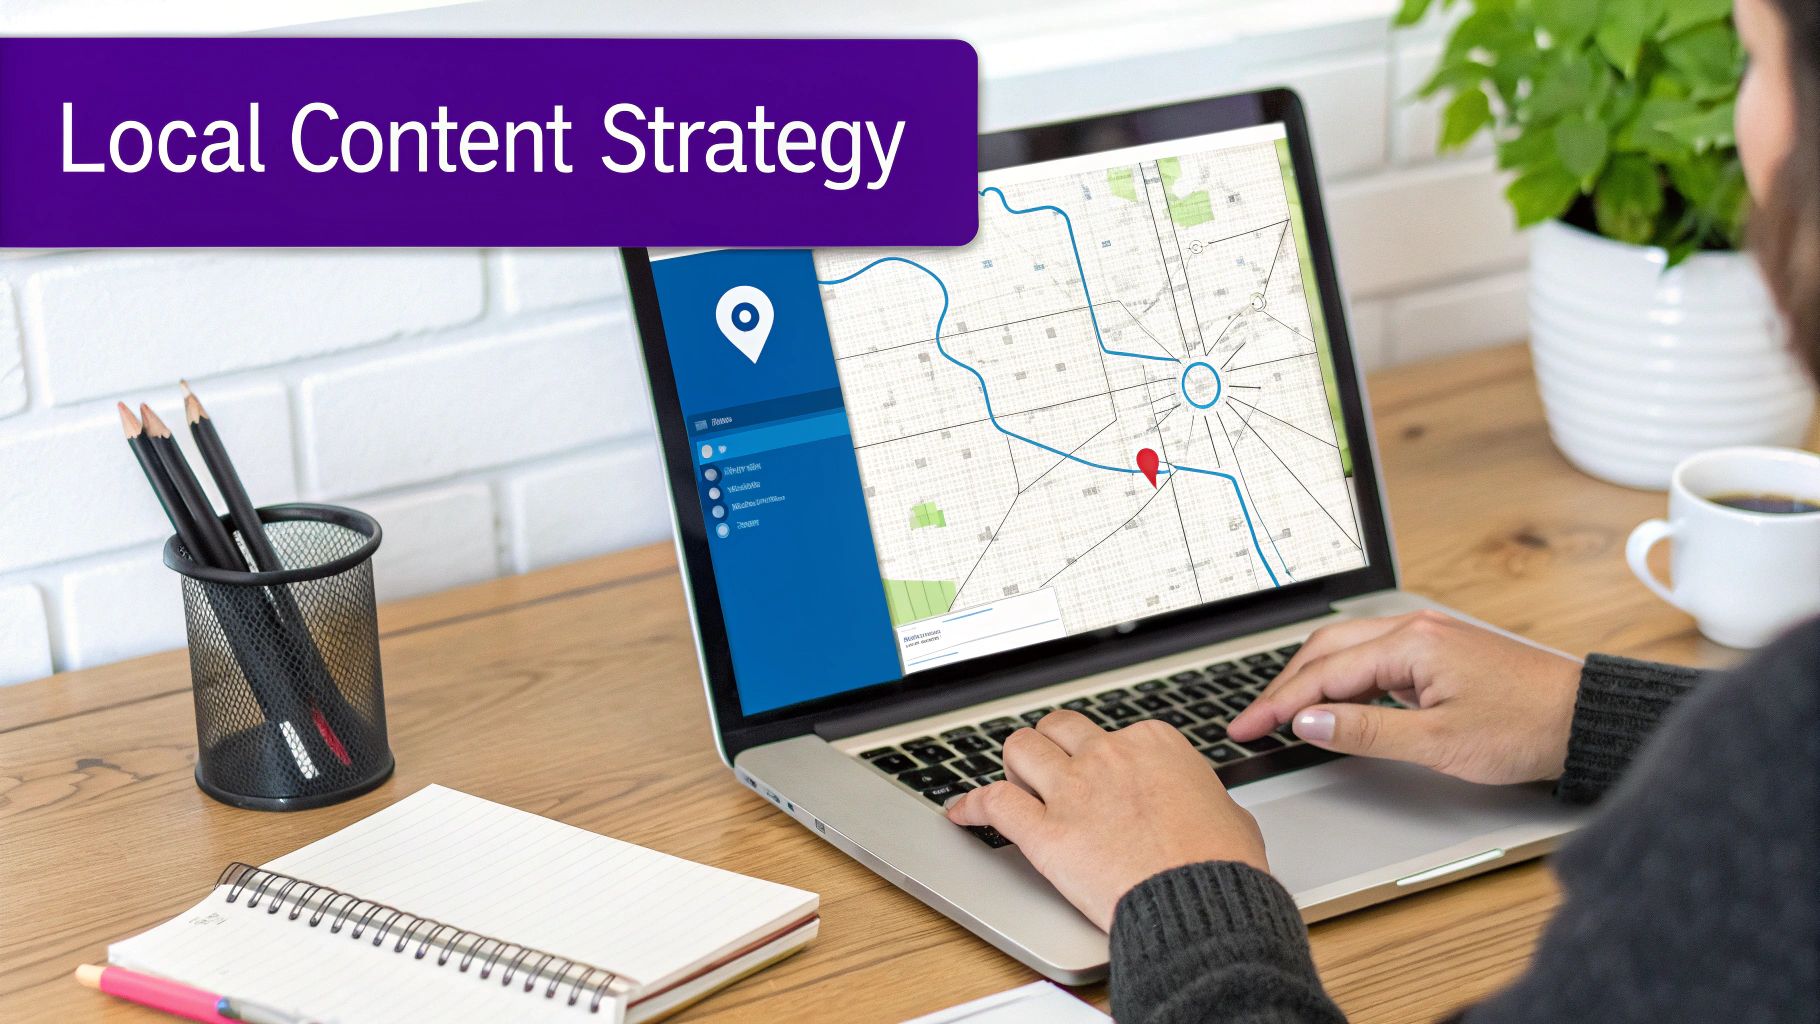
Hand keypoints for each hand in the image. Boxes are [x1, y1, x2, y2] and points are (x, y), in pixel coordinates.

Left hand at [944, 712, 1266, 930]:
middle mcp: (1107, 756)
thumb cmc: (1221, 863)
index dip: (1100, 756)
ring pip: (1020, 750)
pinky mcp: (1045, 833)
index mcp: (1152, 743)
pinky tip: (962, 813)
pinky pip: (993, 803)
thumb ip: (1192, 793)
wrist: (1202, 902)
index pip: (1109, 732)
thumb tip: (1190, 800)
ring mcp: (1072, 791)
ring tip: (1014, 781)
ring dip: (1014, 764)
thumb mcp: (1225, 810)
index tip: (1098, 773)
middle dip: (1050, 745)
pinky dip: (972, 805)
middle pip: (1058, 729)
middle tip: (1049, 767)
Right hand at [1227, 610, 1583, 784]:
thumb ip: (1366, 732)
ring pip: (1346, 649)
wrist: (1583, 718)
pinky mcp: (1437, 650)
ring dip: (1309, 678)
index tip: (1245, 727)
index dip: (1278, 705)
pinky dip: (1340, 677)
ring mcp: (1426, 636)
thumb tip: (1308, 724)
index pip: (1323, 673)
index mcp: (1411, 644)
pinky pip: (1371, 656)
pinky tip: (1332, 699)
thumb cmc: (1524, 728)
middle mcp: (1414, 629)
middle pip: (1325, 650)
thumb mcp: (1438, 743)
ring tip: (1280, 711)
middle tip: (1252, 720)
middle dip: (1283, 687)